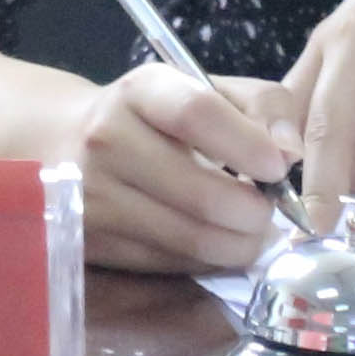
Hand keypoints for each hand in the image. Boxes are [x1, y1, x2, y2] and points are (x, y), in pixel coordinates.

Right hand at [43, 60, 307, 274]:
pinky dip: (205, 261)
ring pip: (194, 241)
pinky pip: (173, 265)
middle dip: (256, 214)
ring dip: (239, 245)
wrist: (65, 143)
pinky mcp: (92, 242)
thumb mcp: (206, 90)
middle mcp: (105, 140)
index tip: (277, 168)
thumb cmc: (156, 117)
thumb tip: (289, 155)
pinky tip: (209, 241)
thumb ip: (262, 106)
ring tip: (246, 230)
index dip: (248, 146)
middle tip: (268, 212)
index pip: (196, 114)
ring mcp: (93, 196)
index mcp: (139, 92)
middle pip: (204, 196)